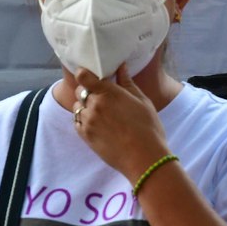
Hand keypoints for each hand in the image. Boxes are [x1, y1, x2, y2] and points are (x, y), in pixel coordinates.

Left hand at [72, 66, 172, 181]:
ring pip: (77, 108)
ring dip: (85, 107)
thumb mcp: (143, 102)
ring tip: (101, 114)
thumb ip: (127, 83)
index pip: (83, 76)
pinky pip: (77, 123)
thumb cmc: (149, 128)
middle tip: (102, 97)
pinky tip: (98, 125)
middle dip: (88, 92)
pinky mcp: (86, 137)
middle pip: (80, 92)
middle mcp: (94, 105)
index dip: (84, 74)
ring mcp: (88, 122)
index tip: (91, 76)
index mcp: (108, 93)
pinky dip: (84, 121)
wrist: (145, 158)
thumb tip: (121, 67)